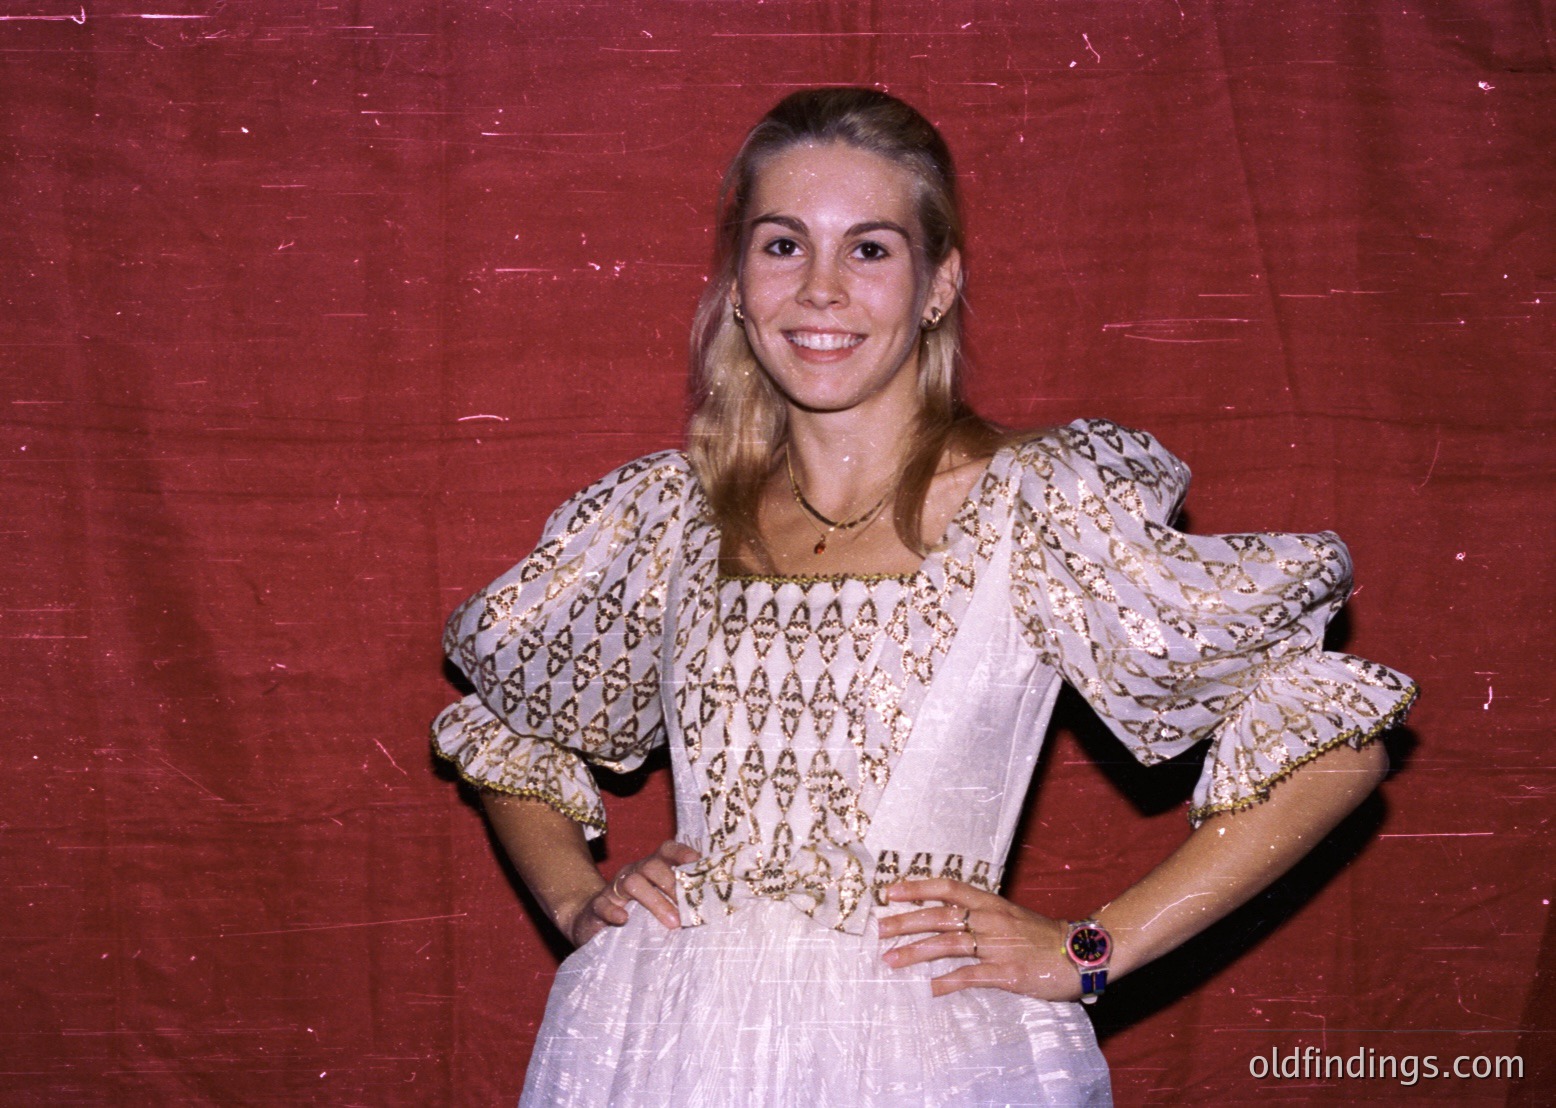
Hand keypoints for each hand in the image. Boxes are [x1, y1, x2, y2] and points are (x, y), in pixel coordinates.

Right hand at [560, 840, 700, 947]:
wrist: (592, 921)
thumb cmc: (636, 912)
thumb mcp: (658, 902)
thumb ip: (679, 899)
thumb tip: (711, 904)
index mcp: (650, 868)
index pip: (666, 851)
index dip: (682, 852)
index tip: (696, 862)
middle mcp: (633, 872)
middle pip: (653, 866)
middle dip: (673, 884)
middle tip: (690, 910)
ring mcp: (613, 889)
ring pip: (632, 883)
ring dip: (654, 901)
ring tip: (672, 923)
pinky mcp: (597, 907)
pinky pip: (603, 904)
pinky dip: (613, 911)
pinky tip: (623, 920)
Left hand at [877, 878, 1078, 1000]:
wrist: (1082, 952)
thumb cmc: (1042, 937)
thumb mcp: (1010, 916)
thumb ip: (981, 915)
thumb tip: (948, 918)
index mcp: (991, 903)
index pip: (948, 888)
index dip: (917, 888)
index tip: (890, 891)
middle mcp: (991, 920)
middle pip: (940, 916)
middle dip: (906, 922)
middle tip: (879, 930)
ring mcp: (999, 946)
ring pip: (949, 945)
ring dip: (916, 952)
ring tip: (891, 960)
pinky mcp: (1009, 973)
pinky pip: (973, 976)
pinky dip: (949, 981)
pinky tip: (931, 989)